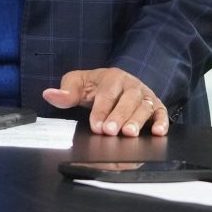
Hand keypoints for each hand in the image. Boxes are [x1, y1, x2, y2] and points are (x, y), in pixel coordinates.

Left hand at [44, 68, 168, 137]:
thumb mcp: (78, 83)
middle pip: (128, 99)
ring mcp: (145, 95)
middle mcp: (131, 85)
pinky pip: (162, 113)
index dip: (101, 110)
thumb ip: (65, 91)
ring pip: (144, 106)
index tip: (96, 125)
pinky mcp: (156, 106)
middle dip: (119, 115)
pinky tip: (158, 132)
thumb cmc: (96, 86)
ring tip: (129, 134)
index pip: (107, 93)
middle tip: (111, 131)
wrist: (118, 82)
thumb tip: (49, 94)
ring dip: (138, 120)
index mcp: (112, 77)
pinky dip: (162, 122)